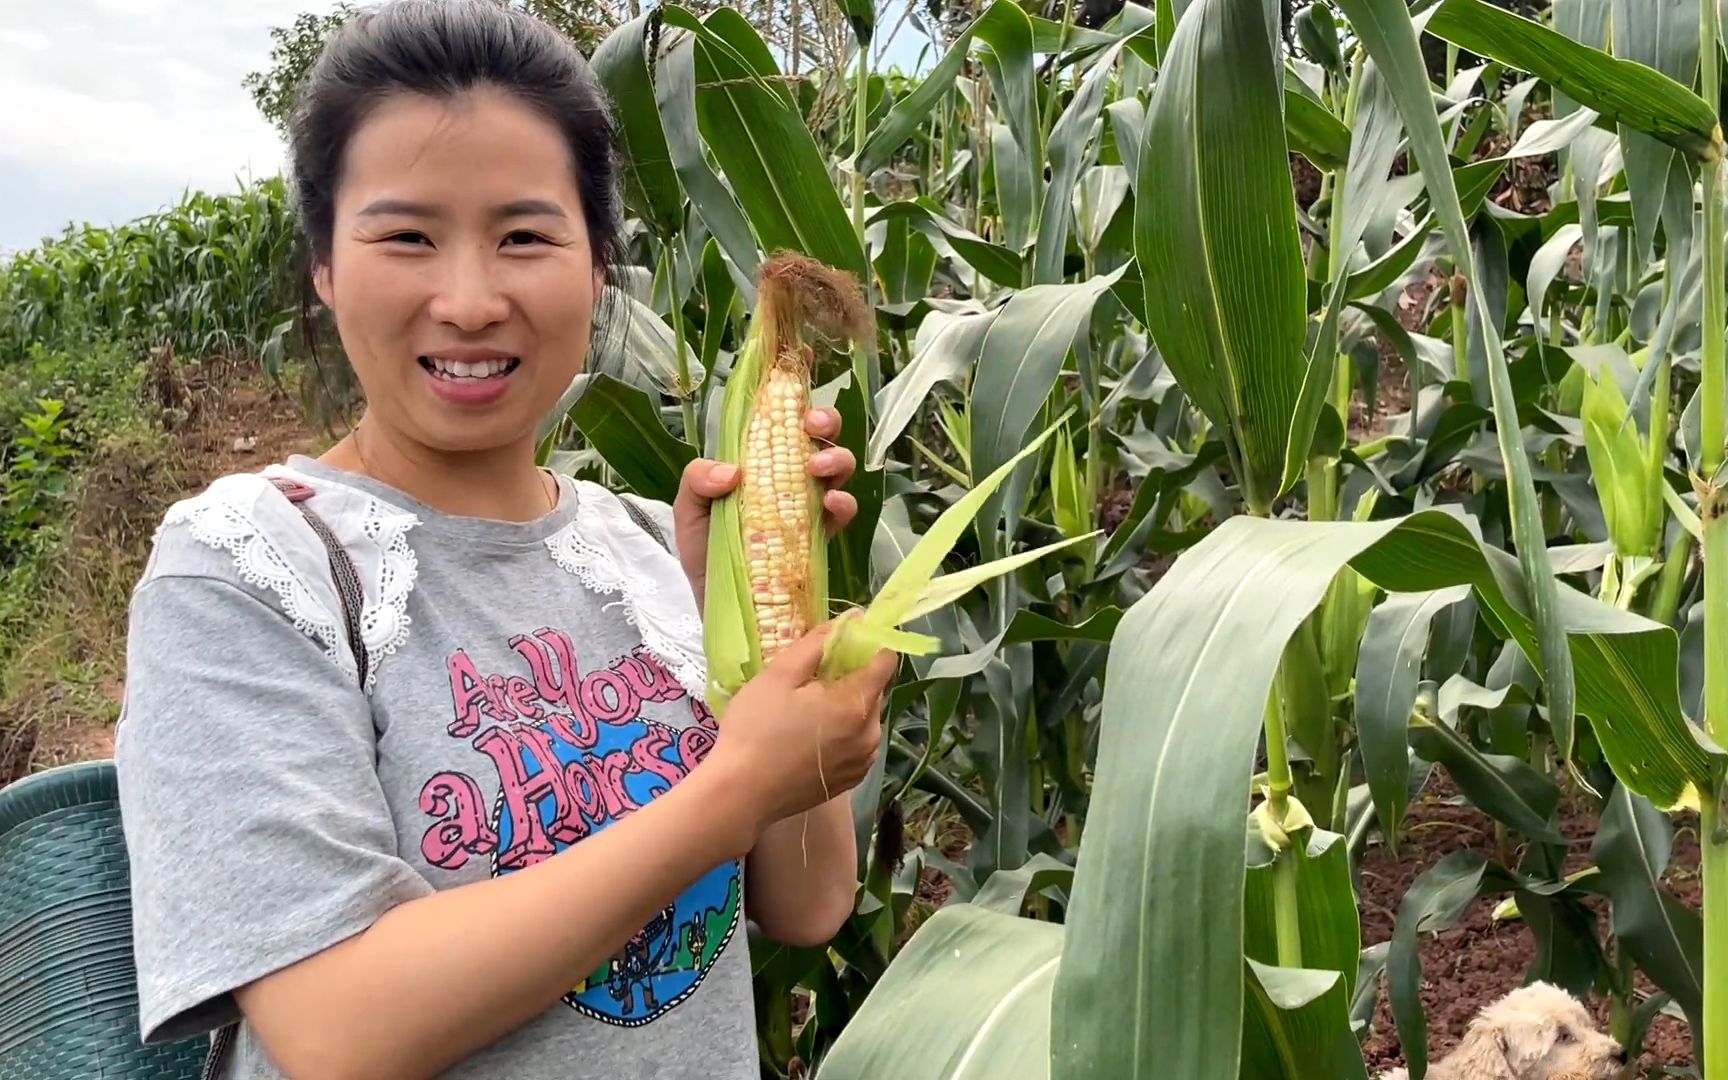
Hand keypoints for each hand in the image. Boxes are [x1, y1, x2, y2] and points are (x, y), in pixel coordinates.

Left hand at [672, 406, 857, 609]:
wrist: (720, 609)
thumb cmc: (704, 557)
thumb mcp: (689, 514)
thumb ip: (696, 482)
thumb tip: (733, 470)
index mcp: (755, 464)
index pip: (778, 421)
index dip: (794, 399)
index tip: (797, 385)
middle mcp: (787, 478)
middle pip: (817, 437)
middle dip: (824, 423)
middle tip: (813, 428)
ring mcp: (807, 506)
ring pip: (837, 468)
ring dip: (836, 458)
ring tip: (818, 468)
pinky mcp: (822, 537)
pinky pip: (843, 512)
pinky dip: (843, 502)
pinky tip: (831, 504)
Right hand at [703, 622, 896, 834]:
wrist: (740, 794)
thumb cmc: (755, 729)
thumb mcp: (780, 674)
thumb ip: (820, 642)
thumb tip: (854, 618)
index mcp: (857, 705)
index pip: (886, 660)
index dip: (868, 643)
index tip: (842, 641)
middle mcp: (870, 734)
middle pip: (875, 689)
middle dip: (851, 676)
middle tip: (812, 677)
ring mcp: (863, 761)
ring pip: (866, 717)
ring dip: (846, 705)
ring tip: (807, 708)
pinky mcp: (852, 780)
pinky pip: (858, 742)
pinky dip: (843, 731)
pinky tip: (810, 735)